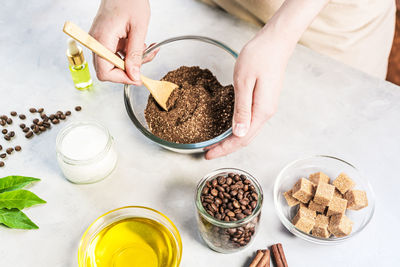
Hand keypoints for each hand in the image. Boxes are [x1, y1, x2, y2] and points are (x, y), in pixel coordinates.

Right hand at [89, 0, 149, 84]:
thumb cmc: (130, 0)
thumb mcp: (138, 28)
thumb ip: (135, 54)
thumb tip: (134, 75)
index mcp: (101, 39)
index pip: (105, 72)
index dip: (122, 78)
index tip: (137, 78)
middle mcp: (96, 42)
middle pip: (108, 70)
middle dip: (129, 70)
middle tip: (144, 63)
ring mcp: (99, 40)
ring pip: (114, 63)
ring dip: (132, 61)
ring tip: (146, 50)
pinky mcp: (105, 38)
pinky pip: (116, 54)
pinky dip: (129, 53)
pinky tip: (140, 45)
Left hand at [205, 30, 291, 158]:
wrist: (276, 42)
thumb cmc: (259, 57)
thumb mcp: (244, 83)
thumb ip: (242, 109)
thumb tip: (238, 134)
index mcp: (261, 111)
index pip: (241, 139)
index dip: (224, 149)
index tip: (208, 155)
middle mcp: (266, 112)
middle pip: (245, 138)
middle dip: (226, 147)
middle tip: (208, 152)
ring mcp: (266, 106)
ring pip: (247, 131)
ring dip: (231, 139)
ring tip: (215, 142)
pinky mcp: (264, 100)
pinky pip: (250, 121)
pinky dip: (236, 128)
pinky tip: (227, 127)